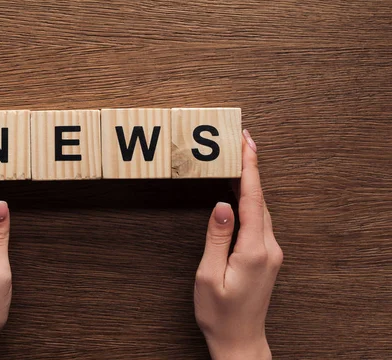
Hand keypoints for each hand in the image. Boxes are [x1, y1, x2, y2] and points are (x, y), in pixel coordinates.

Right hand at [194, 129, 282, 359]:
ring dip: (251, 183)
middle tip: (241, 141)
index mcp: (255, 250)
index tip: (246, 144)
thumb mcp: (209, 275)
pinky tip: (240, 194)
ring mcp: (271, 253)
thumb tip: (222, 205)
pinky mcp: (267, 257)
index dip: (249, 168)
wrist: (239, 340)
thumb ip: (217, 238)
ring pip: (261, 209)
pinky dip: (251, 201)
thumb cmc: (220, 313)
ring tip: (238, 160)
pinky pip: (259, 221)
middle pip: (260, 199)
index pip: (252, 200)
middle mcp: (269, 248)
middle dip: (251, 167)